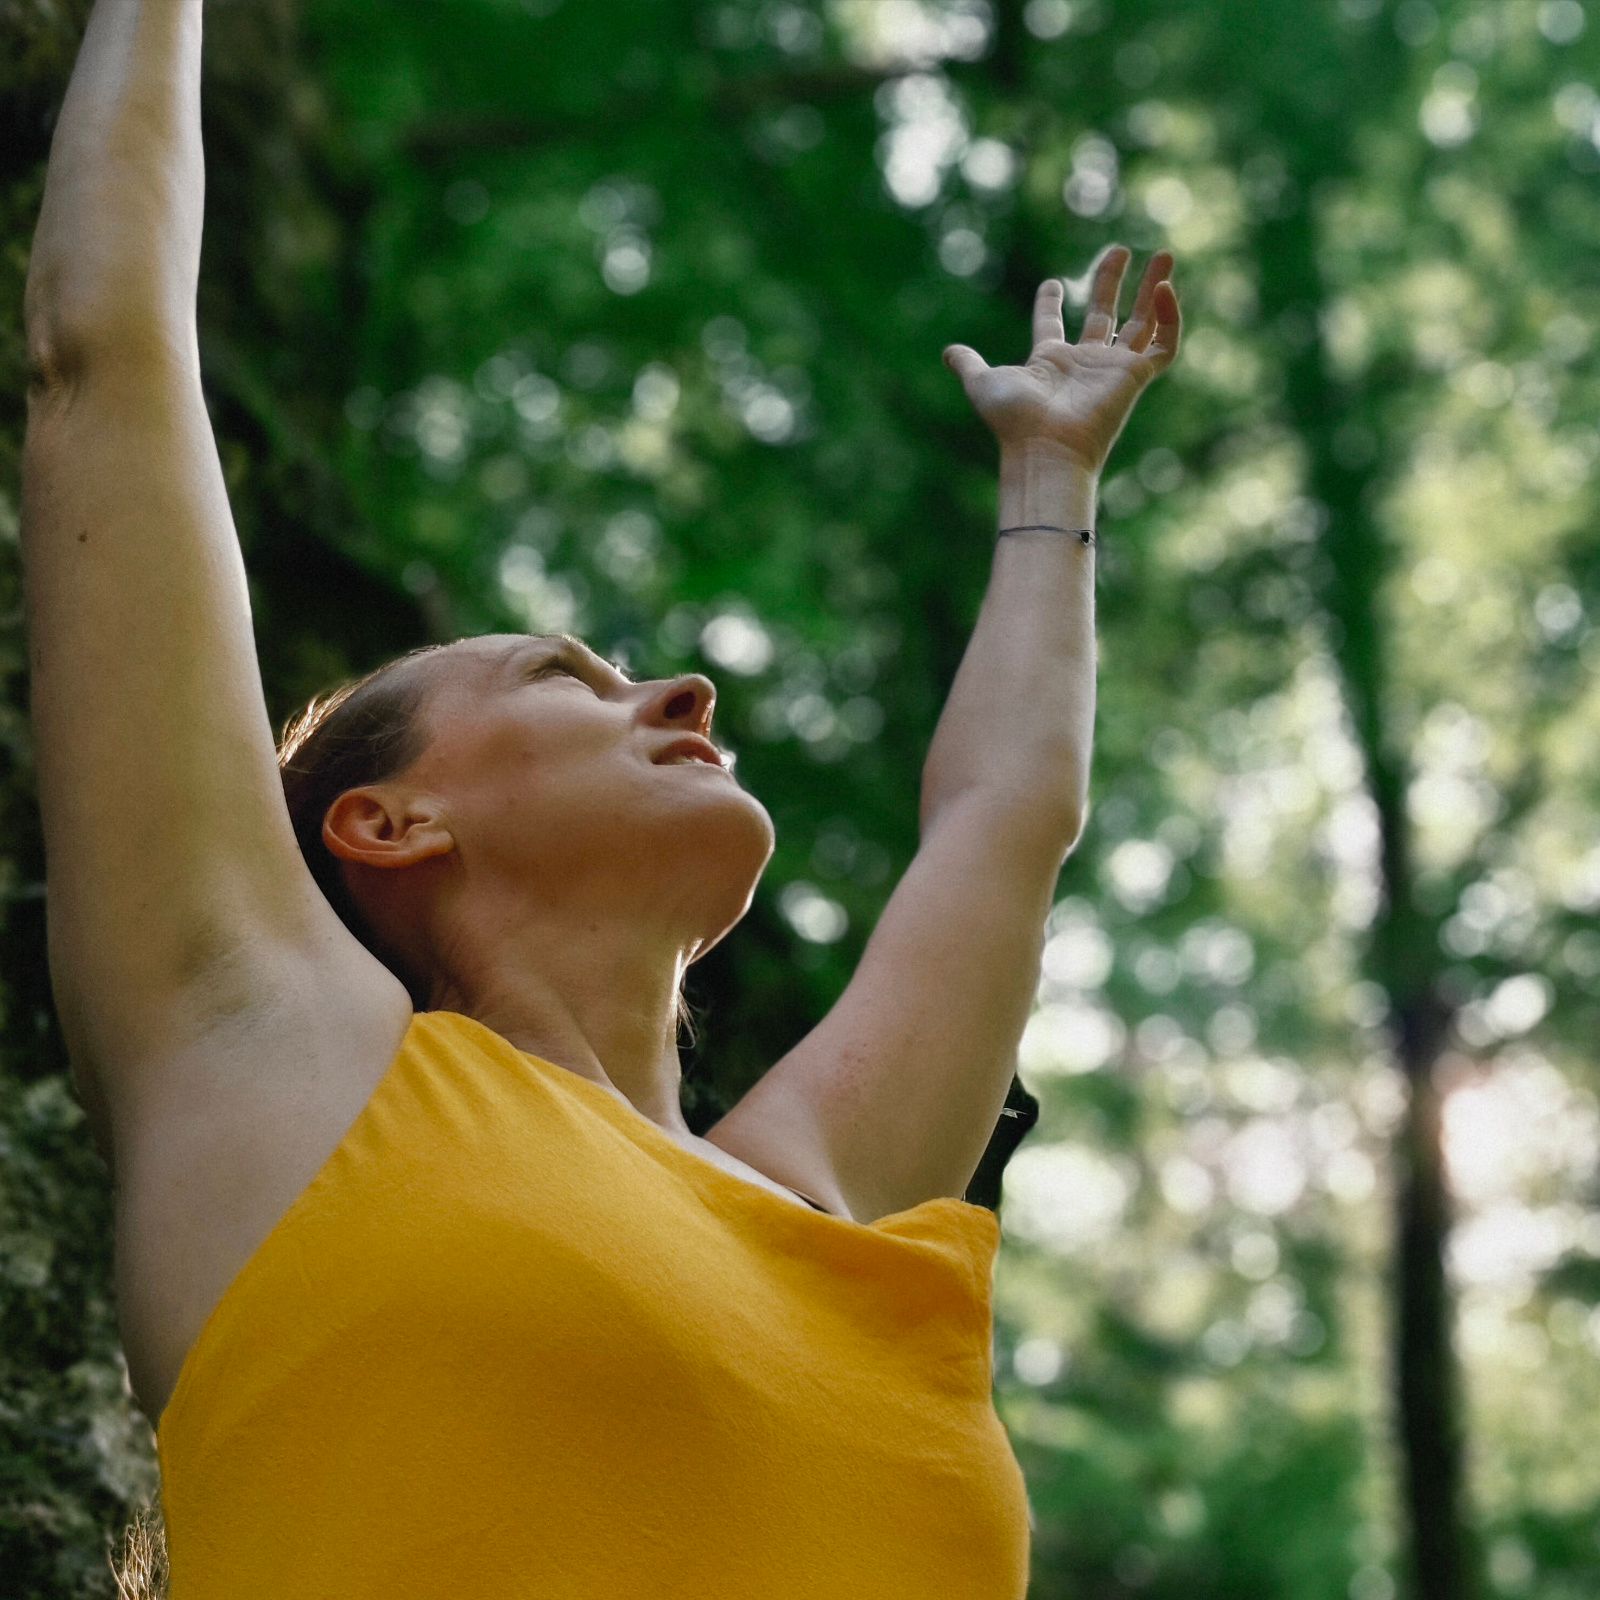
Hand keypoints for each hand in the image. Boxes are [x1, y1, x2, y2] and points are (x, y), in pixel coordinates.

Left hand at [942, 245, 1180, 473]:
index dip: (1049, 303)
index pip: (1052, 327)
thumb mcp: (983, 383)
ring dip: (1154, 289)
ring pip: (1142, 324)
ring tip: (1164, 254)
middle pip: (1103, 316)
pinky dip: (1171, 318)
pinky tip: (1165, 289)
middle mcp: (1084, 364)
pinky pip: (1164, 345)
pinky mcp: (1135, 377)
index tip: (1050, 283)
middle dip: (1110, 283)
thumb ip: (969, 364)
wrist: (1045, 447)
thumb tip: (947, 353)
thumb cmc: (1015, 421)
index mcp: (1050, 362)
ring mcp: (1112, 370)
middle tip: (1119, 251)